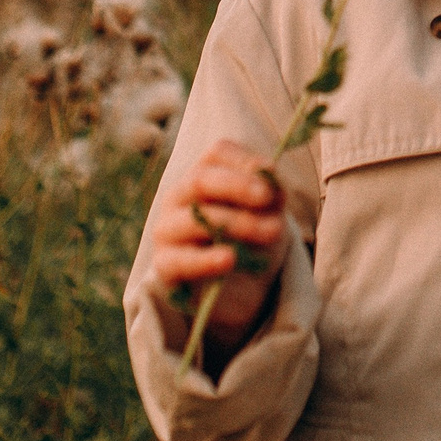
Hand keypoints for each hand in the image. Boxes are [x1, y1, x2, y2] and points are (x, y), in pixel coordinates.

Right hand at [143, 138, 286, 355]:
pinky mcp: (165, 264)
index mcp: (202, 175)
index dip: (244, 159)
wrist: (223, 287)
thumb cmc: (244, 238)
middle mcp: (179, 196)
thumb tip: (275, 188)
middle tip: (268, 196)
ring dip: (238, 223)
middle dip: (238, 186)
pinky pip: (182, 260)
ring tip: (272, 232)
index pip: (217, 153)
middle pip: (202, 180)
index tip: (271, 170)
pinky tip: (229, 258)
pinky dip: (207, 259)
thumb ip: (270, 199)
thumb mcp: (264, 214)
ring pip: (196, 219)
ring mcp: (167, 229)